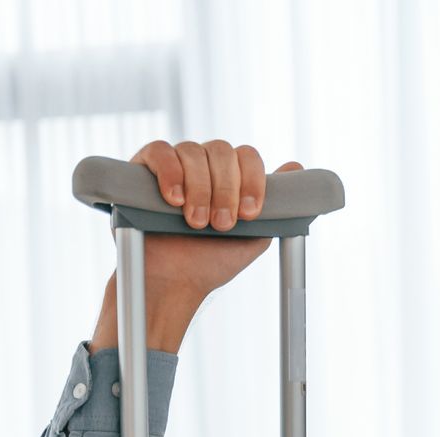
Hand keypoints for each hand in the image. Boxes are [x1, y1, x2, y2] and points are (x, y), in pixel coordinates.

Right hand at [90, 139, 303, 352]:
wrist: (172, 282)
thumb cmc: (211, 262)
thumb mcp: (255, 236)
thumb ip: (276, 205)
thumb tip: (296, 168)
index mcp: (229, 177)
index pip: (247, 156)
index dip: (252, 181)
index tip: (250, 214)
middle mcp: (203, 166)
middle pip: (222, 150)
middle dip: (226, 189)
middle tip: (221, 225)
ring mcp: (174, 165)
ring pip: (193, 151)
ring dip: (200, 188)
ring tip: (195, 222)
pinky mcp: (143, 168)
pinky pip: (159, 152)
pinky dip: (170, 173)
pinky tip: (174, 200)